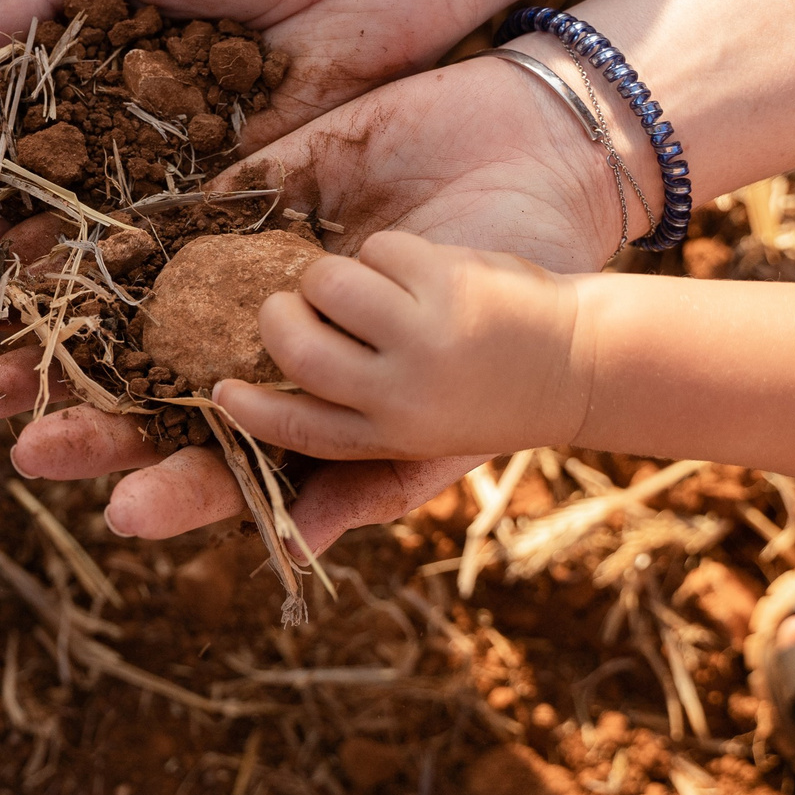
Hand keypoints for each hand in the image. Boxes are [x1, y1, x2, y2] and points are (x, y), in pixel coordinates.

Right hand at [0, 0, 471, 227]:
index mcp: (96, 36)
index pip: (9, 86)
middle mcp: (128, 104)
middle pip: (36, 158)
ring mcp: (180, 151)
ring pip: (89, 203)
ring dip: (24, 233)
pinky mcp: (237, 187)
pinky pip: (164, 226)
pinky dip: (111, 252)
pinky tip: (54, 275)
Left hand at [0, 56, 622, 543]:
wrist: (541, 167)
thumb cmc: (516, 300)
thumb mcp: (455, 384)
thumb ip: (377, 473)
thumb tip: (297, 553)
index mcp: (304, 415)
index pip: (221, 471)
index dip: (170, 492)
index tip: (120, 514)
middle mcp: (256, 353)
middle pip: (149, 399)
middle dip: (82, 419)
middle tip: (10, 433)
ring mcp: (236, 274)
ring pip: (129, 316)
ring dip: (61, 340)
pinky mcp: (232, 194)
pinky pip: (149, 220)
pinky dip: (90, 240)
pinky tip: (27, 250)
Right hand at [214, 233, 586, 463]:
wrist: (586, 362)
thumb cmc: (490, 405)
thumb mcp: (421, 455)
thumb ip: (354, 484)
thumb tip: (295, 542)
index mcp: (381, 440)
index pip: (285, 437)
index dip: (235, 425)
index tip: (207, 405)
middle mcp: (397, 397)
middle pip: (291, 348)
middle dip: (278, 316)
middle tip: (293, 306)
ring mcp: (422, 338)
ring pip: (324, 284)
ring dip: (337, 276)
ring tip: (375, 291)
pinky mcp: (447, 285)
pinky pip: (374, 252)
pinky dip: (390, 254)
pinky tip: (426, 275)